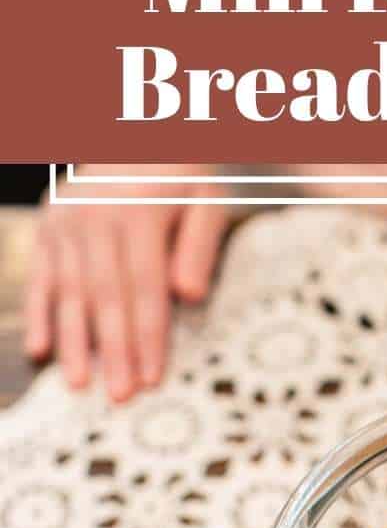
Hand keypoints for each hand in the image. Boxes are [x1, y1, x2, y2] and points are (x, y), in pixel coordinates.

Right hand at [24, 169, 228, 401]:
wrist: (137, 130)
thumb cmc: (183, 174)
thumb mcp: (207, 198)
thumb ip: (200, 245)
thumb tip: (190, 298)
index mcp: (138, 213)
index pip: (145, 289)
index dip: (150, 337)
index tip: (154, 378)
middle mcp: (95, 218)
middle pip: (106, 297)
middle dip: (114, 351)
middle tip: (120, 397)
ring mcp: (65, 222)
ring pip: (69, 292)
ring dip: (74, 342)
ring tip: (80, 385)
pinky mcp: (47, 226)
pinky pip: (40, 277)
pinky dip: (39, 315)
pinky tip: (41, 351)